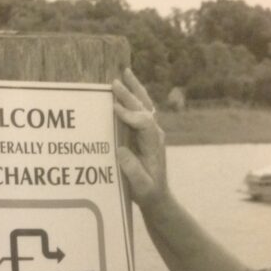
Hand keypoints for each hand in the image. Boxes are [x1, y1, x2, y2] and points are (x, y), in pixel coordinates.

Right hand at [112, 68, 167, 210]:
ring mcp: (150, 132)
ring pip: (144, 105)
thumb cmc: (147, 193)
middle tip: (115, 82)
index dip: (129, 115)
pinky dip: (134, 97)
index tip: (114, 108)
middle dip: (129, 95)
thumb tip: (121, 150)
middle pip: (143, 109)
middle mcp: (154, 134)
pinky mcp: (144, 134)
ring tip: (125, 73)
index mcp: (154, 145)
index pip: (143, 123)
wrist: (156, 196)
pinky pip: (140, 111)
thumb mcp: (141, 186)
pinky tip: (126, 88)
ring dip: (135, 89)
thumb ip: (133, 170)